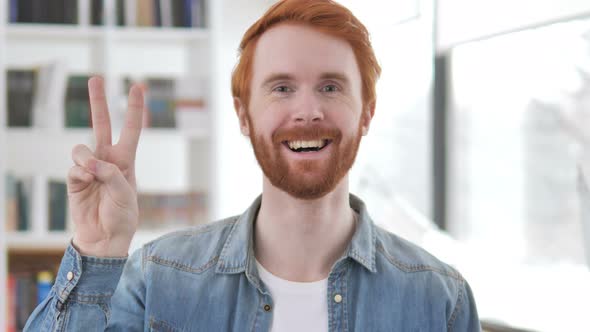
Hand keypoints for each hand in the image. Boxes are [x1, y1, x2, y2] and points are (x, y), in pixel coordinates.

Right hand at [68, 77, 143, 256]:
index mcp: (126, 160)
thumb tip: (90, 162)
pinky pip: (73, 167)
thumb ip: (110, 174)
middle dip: (99, 101)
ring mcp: (89, 168)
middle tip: (95, 78)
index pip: (131, 129)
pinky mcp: (74, 179)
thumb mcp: (125, 193)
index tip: (137, 86)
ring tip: (94, 175)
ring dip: (87, 159)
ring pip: (81, 148)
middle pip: (101, 124)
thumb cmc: (121, 215)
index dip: (134, 109)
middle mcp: (107, 159)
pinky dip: (80, 174)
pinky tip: (86, 183)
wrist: (105, 237)